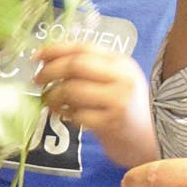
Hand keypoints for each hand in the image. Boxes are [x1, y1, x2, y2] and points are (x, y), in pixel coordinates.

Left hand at [33, 43, 153, 168]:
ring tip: (49, 100)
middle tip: (37, 79)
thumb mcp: (115, 80)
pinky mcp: (110, 124)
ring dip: (53, 95)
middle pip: (75, 66)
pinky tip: (63, 114)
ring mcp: (117, 101)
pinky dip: (64, 114)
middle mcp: (121, 78)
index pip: (83, 48)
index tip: (36, 56)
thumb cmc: (126, 107)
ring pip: (72, 90)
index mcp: (121, 62)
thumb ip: (90, 67)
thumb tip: (49, 60)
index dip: (55, 50)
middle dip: (50, 71)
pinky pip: (76, 114)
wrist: (150, 138)